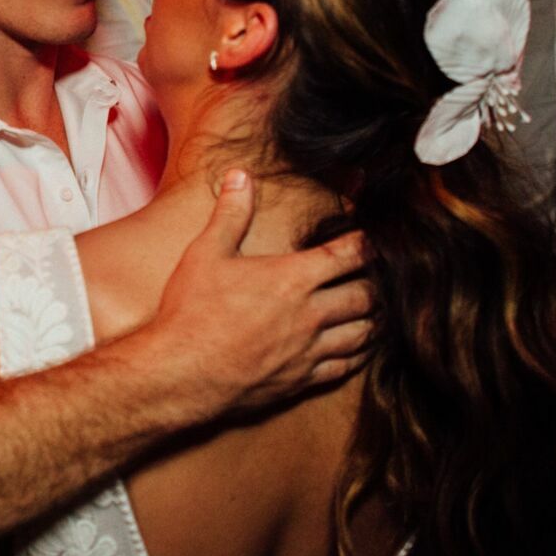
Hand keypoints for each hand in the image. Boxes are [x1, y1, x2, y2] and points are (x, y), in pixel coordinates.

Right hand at [148, 170, 374, 415]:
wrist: (181, 374)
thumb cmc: (191, 312)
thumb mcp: (206, 253)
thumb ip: (230, 214)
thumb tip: (241, 175)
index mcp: (292, 278)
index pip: (348, 254)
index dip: (366, 243)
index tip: (369, 238)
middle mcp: (309, 315)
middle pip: (365, 295)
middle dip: (374, 282)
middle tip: (374, 275)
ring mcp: (308, 350)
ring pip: (361, 334)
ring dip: (371, 320)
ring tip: (372, 311)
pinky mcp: (301, 380)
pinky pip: (345, 367)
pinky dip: (357, 355)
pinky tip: (356, 349)